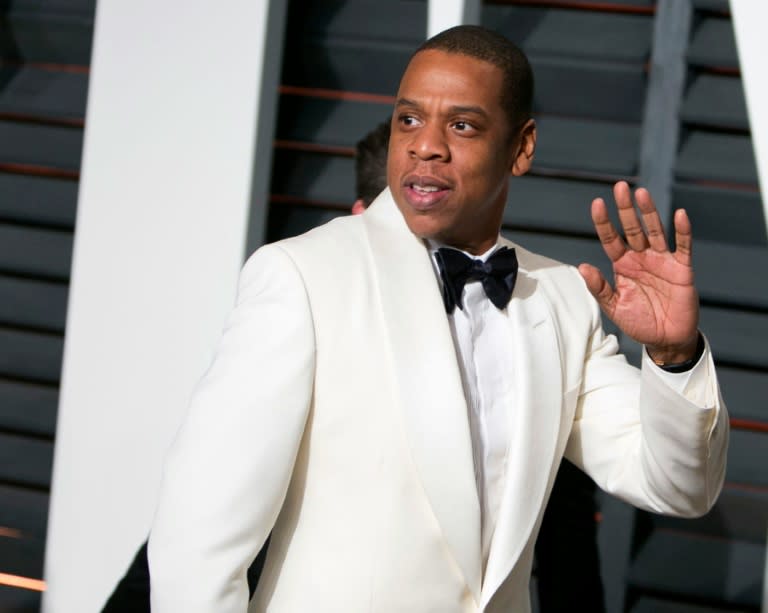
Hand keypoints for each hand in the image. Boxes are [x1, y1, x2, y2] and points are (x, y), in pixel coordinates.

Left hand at [578, 181, 699, 362]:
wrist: (665, 339)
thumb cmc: (638, 322)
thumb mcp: (614, 307)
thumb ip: (599, 288)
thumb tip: (582, 266)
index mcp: (622, 265)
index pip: (610, 239)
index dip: (604, 222)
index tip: (597, 203)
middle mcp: (641, 258)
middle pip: (632, 228)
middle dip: (626, 209)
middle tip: (620, 187)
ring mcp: (662, 261)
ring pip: (655, 231)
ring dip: (649, 212)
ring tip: (641, 194)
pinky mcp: (682, 269)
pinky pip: (683, 246)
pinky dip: (682, 231)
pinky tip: (679, 214)